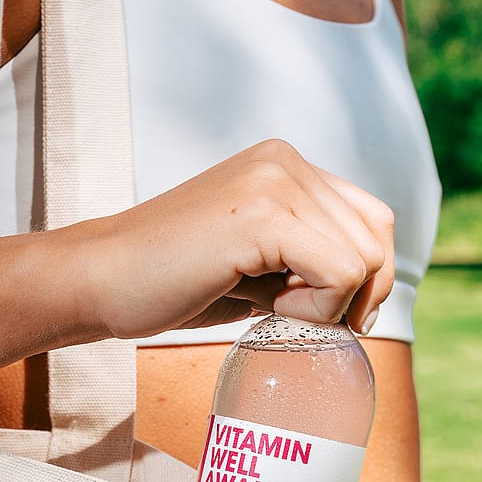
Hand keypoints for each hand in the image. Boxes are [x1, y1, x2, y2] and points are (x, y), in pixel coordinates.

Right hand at [81, 139, 393, 338]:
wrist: (104, 280)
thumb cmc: (177, 281)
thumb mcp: (261, 264)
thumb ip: (309, 261)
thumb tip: (366, 295)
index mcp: (287, 167)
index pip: (374, 220)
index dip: (370, 276)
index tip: (338, 314)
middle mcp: (286, 162)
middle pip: (376, 239)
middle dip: (357, 297)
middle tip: (305, 319)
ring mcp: (274, 182)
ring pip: (364, 259)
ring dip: (332, 304)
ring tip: (278, 311)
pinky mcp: (262, 215)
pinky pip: (339, 273)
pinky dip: (319, 308)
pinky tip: (273, 310)